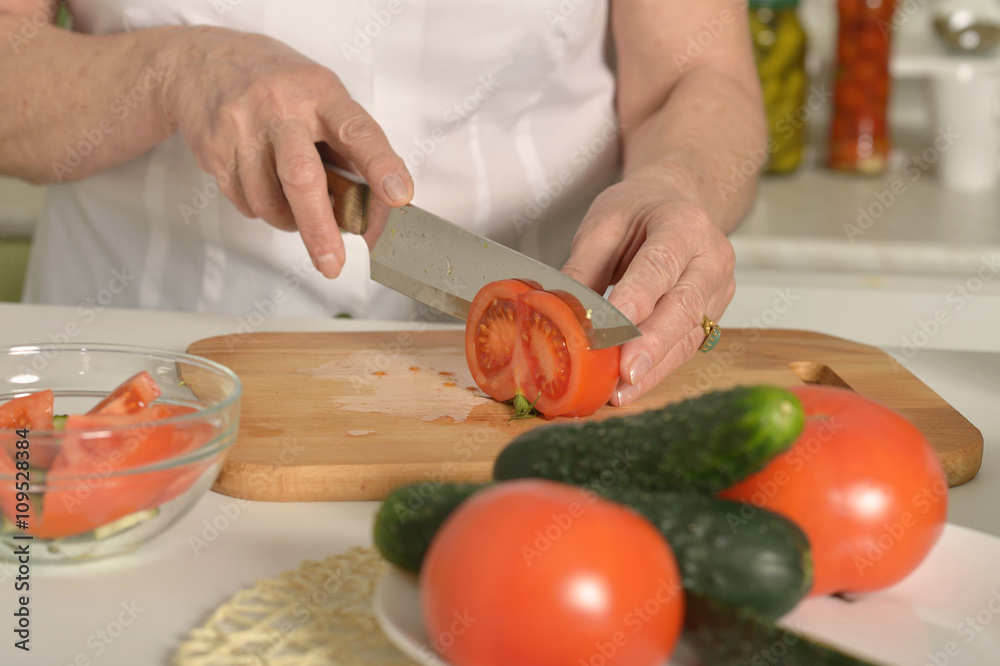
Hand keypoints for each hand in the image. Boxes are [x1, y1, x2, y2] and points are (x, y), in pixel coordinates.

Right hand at [160, 27, 411, 276]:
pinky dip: (263, 210)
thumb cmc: (276, 83)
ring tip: (296, 210)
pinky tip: (265, 188)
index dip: (381, 165)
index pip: (357, 131)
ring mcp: (241, 128)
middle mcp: (280, 108)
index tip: (399, 195)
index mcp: (319, 92)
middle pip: (302, 177)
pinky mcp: (214, 150)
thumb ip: (347, 144)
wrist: (199, 60)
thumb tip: (373, 205)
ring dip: (290, 222)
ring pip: (269, 202)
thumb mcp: (320, 94)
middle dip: (320, 228)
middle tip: (334, 262)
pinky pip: (245, 203)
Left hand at [561, 166, 735, 405]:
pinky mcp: (714, 313)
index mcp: (684, 224)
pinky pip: (687, 346)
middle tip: (626, 374)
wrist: (675, 203)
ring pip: (689, 335)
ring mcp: (719, 288)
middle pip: (684, 306)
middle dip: (653, 344)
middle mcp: (712, 257)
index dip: (637, 299)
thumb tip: (557, 312)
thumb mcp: (602, 224)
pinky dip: (659, 369)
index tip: (612, 330)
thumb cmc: (637, 211)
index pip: (660, 265)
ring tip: (622, 391)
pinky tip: (632, 386)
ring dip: (655, 367)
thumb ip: (583, 267)